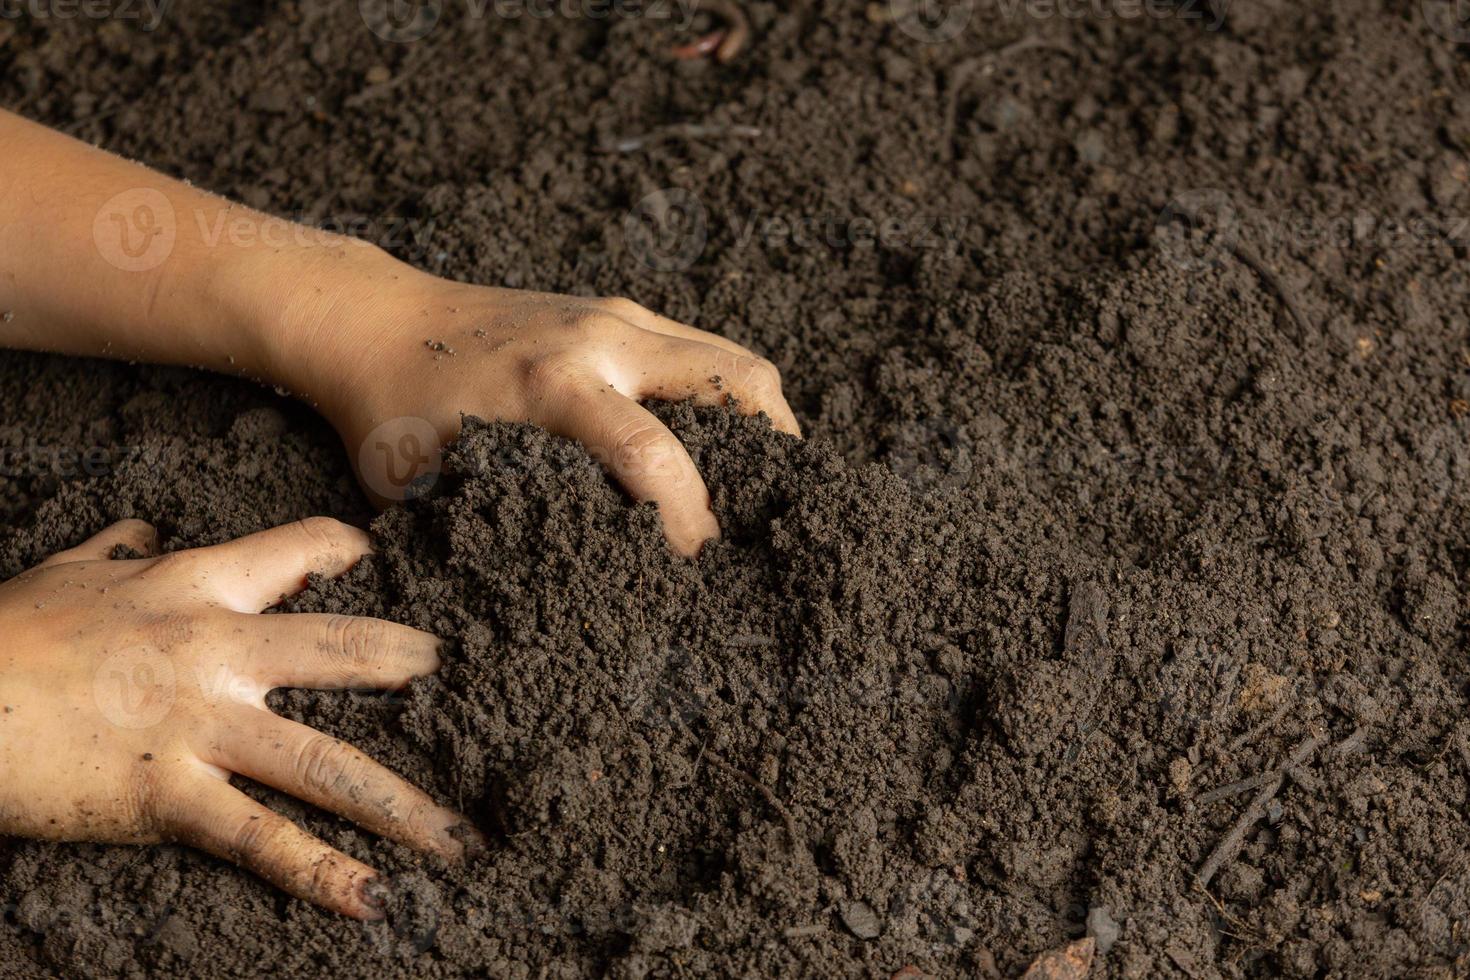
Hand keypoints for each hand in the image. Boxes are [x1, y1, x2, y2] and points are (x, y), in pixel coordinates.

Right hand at [0, 517, 476, 919]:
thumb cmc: (4, 634)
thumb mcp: (68, 572)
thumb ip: (118, 549)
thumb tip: (142, 531)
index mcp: (197, 584)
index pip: (302, 551)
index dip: (347, 553)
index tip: (377, 563)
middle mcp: (218, 649)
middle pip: (346, 650)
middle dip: (413, 666)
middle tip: (465, 683)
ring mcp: (202, 724)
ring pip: (328, 763)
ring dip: (404, 807)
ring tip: (460, 840)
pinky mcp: (170, 795)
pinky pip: (263, 840)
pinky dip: (324, 874)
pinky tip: (377, 901)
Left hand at [292, 269, 800, 556]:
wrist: (374, 319)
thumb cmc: (392, 413)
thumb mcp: (427, 490)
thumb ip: (492, 536)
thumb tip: (551, 604)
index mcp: (550, 387)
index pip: (651, 454)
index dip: (688, 518)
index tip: (694, 564)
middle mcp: (598, 340)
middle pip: (735, 383)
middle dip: (769, 456)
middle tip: (765, 518)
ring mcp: (616, 315)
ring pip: (733, 359)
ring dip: (762, 423)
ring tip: (759, 485)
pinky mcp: (618, 311)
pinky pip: (705, 348)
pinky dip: (730, 397)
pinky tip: (720, 446)